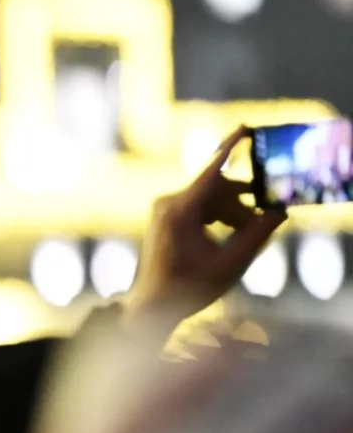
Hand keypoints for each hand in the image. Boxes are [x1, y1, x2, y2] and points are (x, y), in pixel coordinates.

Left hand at [126, 125, 287, 333]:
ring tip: (245, 234)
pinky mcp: (166, 216)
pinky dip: (219, 215)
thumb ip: (257, 235)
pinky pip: (199, 206)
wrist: (152, 306)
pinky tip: (231, 234)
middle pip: (217, 189)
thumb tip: (280, 211)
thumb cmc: (188, 288)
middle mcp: (168, 204)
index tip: (244, 126)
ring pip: (210, 198)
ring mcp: (164, 209)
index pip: (211, 172)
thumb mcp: (231, 263)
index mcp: (179, 212)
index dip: (231, 148)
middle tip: (263, 220)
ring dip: (233, 212)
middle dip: (243, 203)